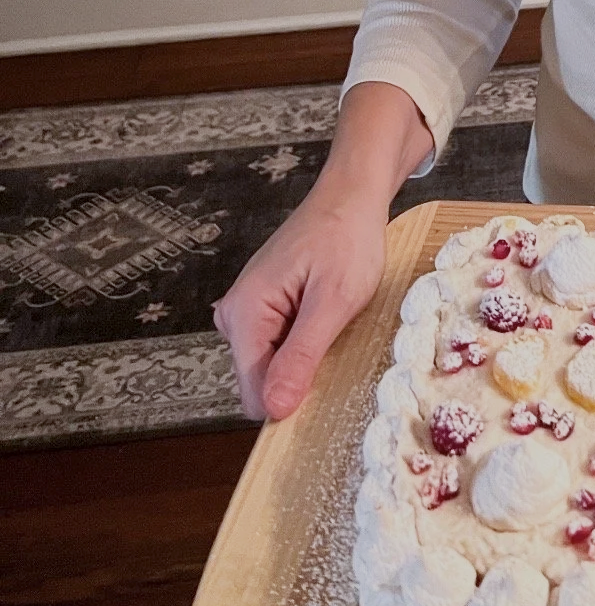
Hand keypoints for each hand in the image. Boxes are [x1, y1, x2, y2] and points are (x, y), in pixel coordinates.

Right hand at [213, 186, 388, 420]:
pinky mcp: (260, 309)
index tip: (328, 384)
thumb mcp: (335, 299)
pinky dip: (303, 342)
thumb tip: (273, 409)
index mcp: (245, 313)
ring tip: (332, 323)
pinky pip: (276, 347)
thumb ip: (301, 355)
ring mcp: (244, 312)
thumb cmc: (347, 238)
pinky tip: (324, 317)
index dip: (291, 398)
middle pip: (260, 381)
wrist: (350, 197)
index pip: (254, 392)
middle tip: (336, 341)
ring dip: (303, 357)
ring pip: (270, 366)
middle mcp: (233, 315)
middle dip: (299, 374)